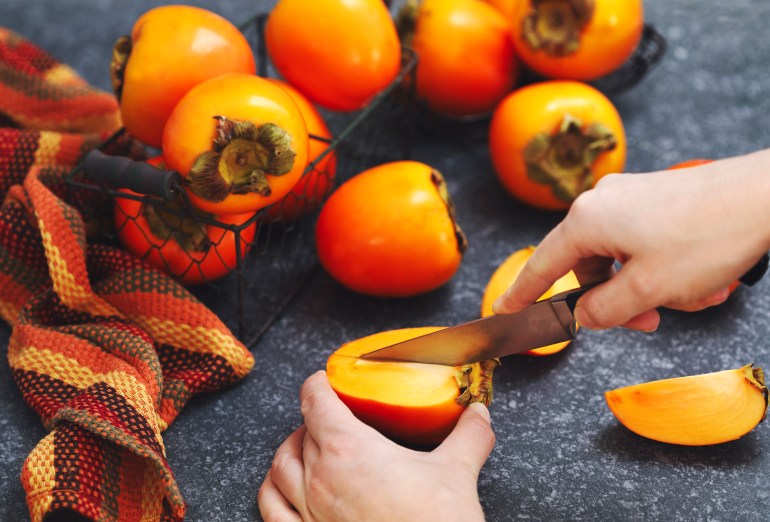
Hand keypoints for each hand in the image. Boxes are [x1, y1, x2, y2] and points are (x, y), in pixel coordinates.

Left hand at [258, 370, 494, 521]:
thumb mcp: (457, 473)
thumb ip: (468, 436)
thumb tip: (478, 414)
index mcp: (348, 449)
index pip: (316, 401)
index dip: (318, 384)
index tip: (325, 380)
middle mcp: (319, 478)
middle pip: (302, 433)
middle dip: (315, 420)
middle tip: (333, 417)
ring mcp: (308, 513)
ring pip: (280, 468)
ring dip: (289, 450)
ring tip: (303, 445)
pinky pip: (272, 510)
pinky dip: (272, 491)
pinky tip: (282, 487)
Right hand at [494, 149, 769, 330]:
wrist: (764, 195)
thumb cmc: (707, 237)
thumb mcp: (647, 289)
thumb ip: (604, 310)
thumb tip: (583, 316)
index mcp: (587, 220)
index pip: (542, 265)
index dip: (523, 294)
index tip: (505, 311)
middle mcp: (601, 202)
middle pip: (588, 267)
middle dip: (616, 301)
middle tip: (648, 322)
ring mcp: (629, 197)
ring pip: (621, 259)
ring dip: (648, 287)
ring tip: (689, 297)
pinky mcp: (655, 197)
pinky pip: (644, 244)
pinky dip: (664, 269)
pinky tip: (698, 279)